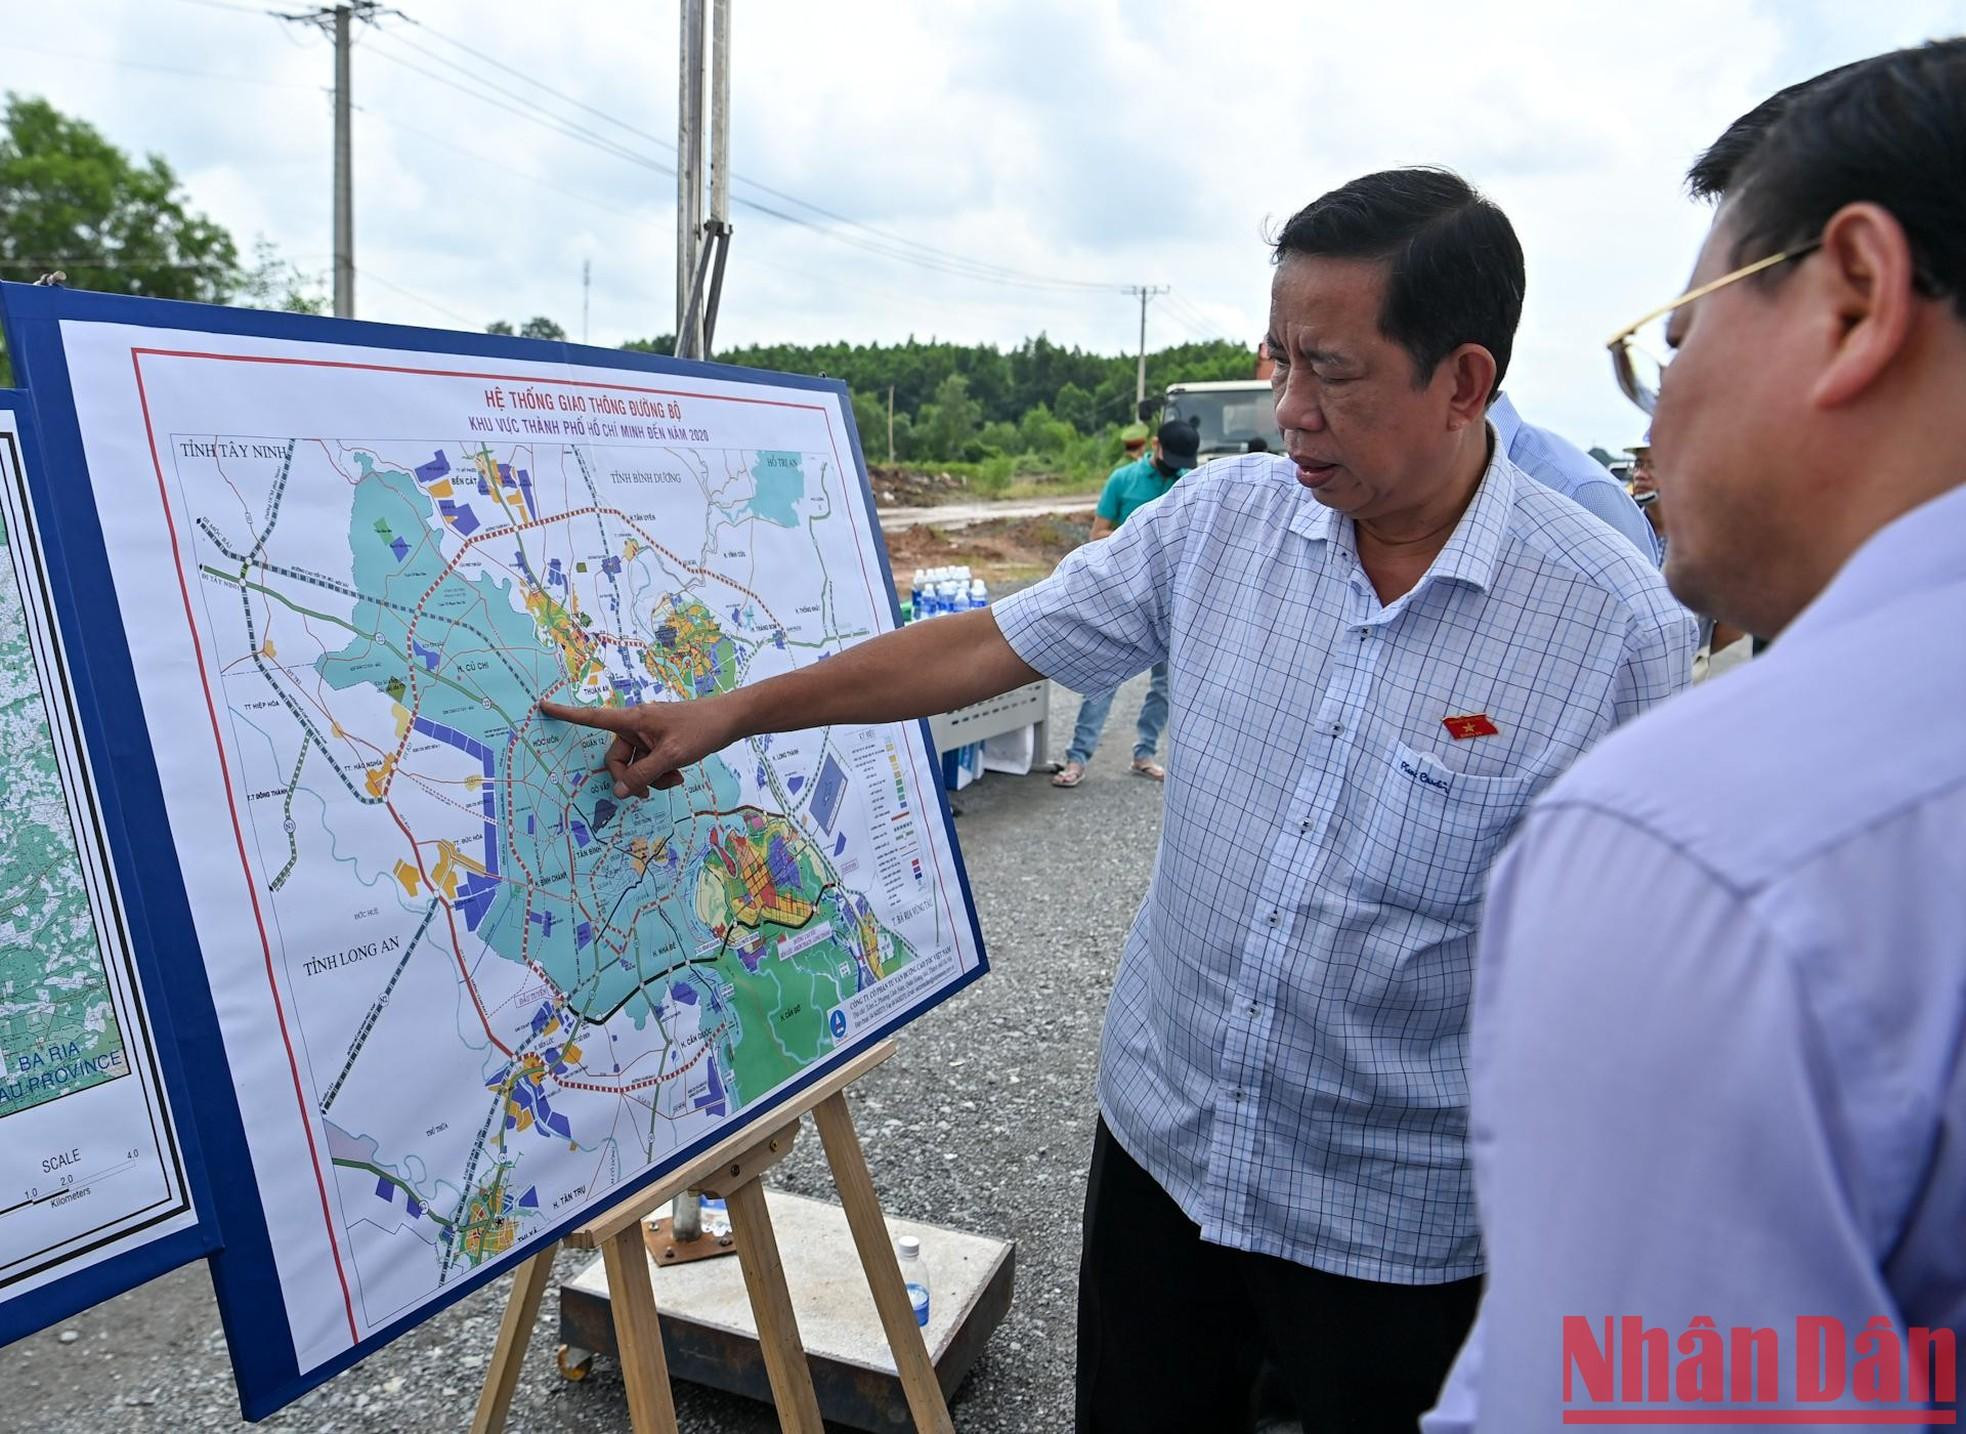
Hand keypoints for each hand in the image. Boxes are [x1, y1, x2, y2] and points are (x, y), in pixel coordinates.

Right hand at [537, 694, 738, 798]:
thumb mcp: (672, 757)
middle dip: (632, 776)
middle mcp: (637, 724)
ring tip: (675, 779)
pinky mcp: (660, 740)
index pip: (593, 718)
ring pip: (636, 763)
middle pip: (617, 757)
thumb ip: (643, 774)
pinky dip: (660, 772)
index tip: (543, 707)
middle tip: (651, 792)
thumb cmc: (701, 730)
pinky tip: (678, 775)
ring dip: (651, 777)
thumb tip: (619, 791)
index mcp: (633, 719)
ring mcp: (649, 733)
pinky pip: (649, 761)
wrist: (729, 720)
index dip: (567, 714)